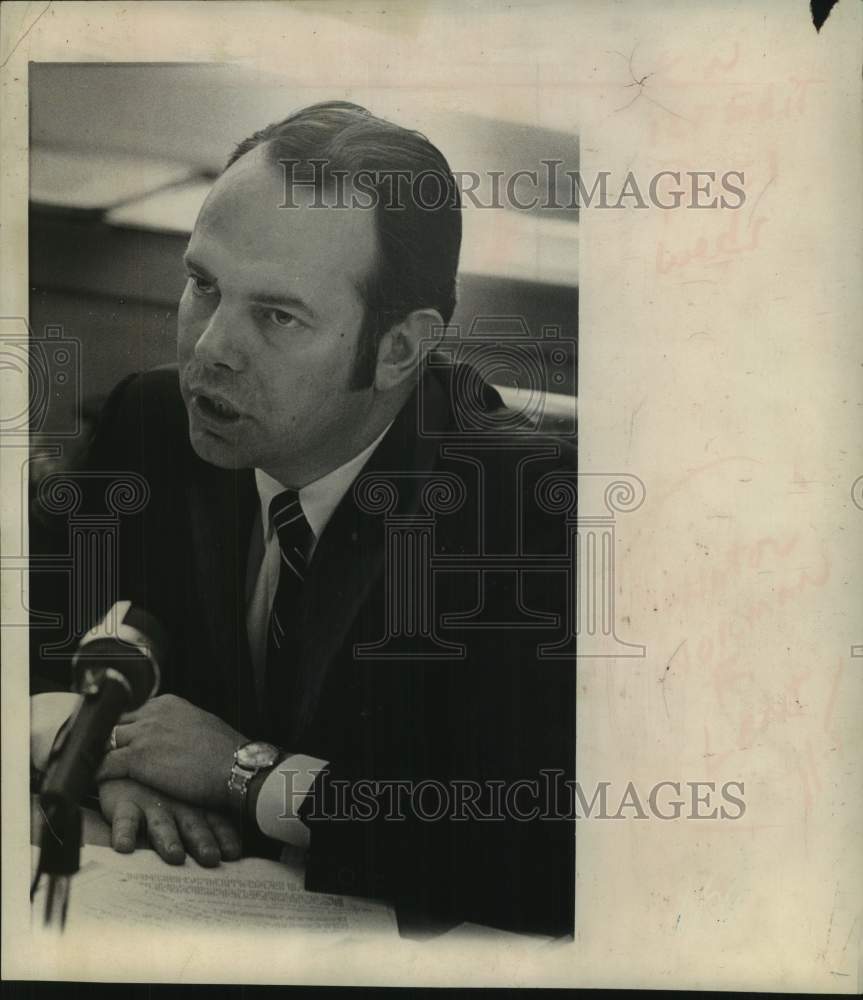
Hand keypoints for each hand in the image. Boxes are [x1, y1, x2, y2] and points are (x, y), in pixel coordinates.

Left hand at [96, 694, 246, 808]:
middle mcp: (153, 713)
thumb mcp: (201, 726)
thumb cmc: (226, 753)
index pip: (133, 712)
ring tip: (92, 768)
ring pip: (105, 741)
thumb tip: (171, 737)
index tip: (118, 742)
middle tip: (99, 756)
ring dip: (98, 756)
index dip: (124, 730)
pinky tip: (95, 781)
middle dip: (106, 740)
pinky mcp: (137, 757)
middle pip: (115, 723)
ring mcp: (144, 733)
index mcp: (169, 703)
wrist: (237, 767)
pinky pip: (105, 765)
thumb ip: (179, 726)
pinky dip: (97, 774)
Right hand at [98, 777, 240, 867]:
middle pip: (192, 825)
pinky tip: (124, 847)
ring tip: (175, 856)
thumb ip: (211, 821)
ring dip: (169, 840)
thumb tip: (236, 850)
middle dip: (202, 841)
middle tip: (211, 858)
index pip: (216, 821)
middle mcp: (177, 805)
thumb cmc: (165, 789)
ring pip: (161, 825)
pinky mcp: (125, 805)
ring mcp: (151, 805)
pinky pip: (125, 821)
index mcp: (196, 804)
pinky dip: (124, 833)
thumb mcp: (191, 800)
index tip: (233, 853)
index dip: (225, 836)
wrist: (130, 765)